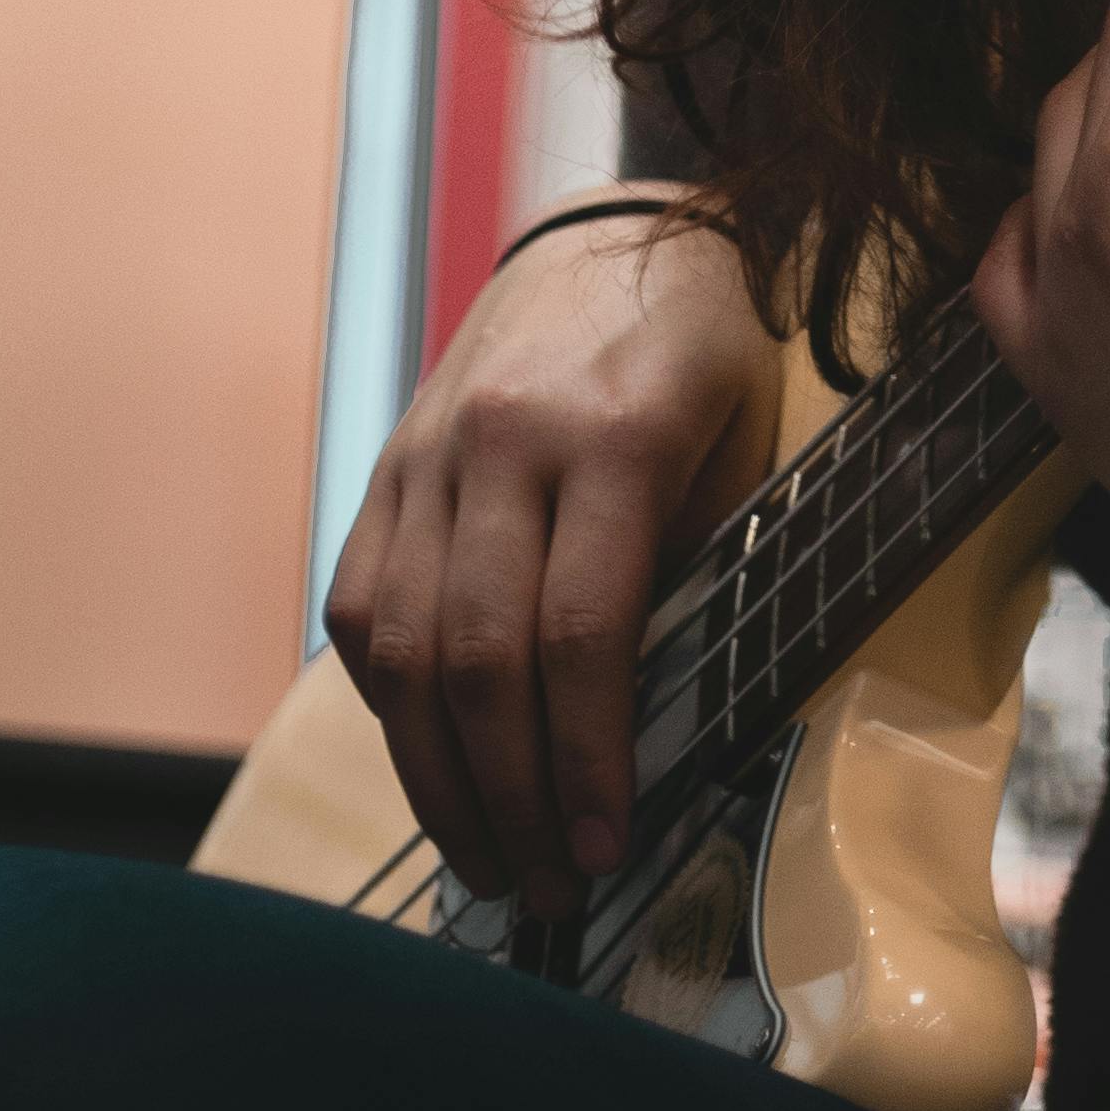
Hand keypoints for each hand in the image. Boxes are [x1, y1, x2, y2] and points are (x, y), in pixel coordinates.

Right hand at [325, 202, 781, 912]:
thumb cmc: (708, 344)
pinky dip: (388, 702)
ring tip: (488, 861)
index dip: (584, 762)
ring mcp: (429, 454)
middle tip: (548, 888)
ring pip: (400, 651)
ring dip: (437, 778)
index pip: (580, 636)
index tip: (606, 848)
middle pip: (476, 660)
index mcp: (617, 436)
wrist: (616, 222)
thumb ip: (700, 563)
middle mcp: (505, 445)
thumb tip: (653, 720)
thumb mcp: (749, 435)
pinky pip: (359, 608)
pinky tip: (433, 764)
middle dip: (509, 799)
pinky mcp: (386, 466)